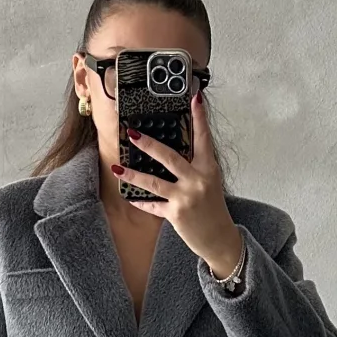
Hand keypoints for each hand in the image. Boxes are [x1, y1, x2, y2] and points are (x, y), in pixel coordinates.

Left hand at [111, 91, 243, 276]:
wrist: (219, 237)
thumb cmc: (213, 208)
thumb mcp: (210, 182)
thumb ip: (194, 167)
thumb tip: (171, 152)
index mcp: (208, 169)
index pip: (204, 138)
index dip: (199, 117)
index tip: (194, 98)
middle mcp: (197, 181)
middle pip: (170, 157)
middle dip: (148, 144)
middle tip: (132, 134)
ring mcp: (186, 197)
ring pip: (153, 182)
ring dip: (132, 175)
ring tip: (117, 168)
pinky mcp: (175, 214)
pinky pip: (152, 205)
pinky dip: (140, 201)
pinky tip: (129, 195)